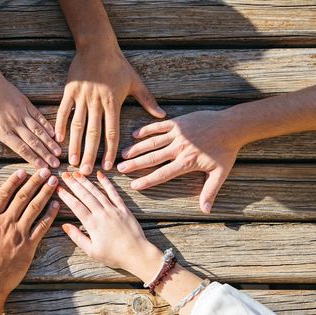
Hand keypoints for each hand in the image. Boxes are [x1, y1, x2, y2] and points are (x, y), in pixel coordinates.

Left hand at [0, 65, 60, 167]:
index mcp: (2, 131)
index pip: (21, 148)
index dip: (33, 158)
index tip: (42, 167)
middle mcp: (14, 124)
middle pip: (33, 142)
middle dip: (46, 154)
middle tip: (56, 164)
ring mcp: (21, 113)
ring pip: (39, 130)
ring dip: (49, 142)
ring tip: (58, 152)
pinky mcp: (25, 103)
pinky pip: (39, 117)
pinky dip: (47, 126)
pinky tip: (54, 134)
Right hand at [0, 168, 59, 312]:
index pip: (3, 194)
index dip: (13, 181)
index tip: (22, 171)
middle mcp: (6, 223)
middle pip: (22, 197)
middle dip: (34, 182)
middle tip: (44, 170)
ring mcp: (19, 233)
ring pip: (34, 208)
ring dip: (44, 193)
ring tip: (52, 181)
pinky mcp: (29, 245)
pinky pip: (42, 226)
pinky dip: (50, 215)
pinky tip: (57, 204)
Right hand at [55, 47, 164, 174]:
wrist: (97, 46)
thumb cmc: (117, 64)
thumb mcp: (135, 82)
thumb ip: (148, 100)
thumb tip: (163, 115)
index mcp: (112, 103)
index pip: (112, 132)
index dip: (110, 151)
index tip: (108, 167)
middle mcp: (96, 103)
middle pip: (93, 133)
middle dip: (90, 154)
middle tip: (86, 171)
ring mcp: (81, 98)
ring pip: (77, 125)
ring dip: (74, 145)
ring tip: (72, 161)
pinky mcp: (69, 92)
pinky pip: (63, 111)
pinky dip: (60, 125)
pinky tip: (58, 139)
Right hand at [58, 171, 162, 283]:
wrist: (136, 253)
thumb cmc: (113, 255)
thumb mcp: (91, 251)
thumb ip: (77, 237)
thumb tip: (65, 226)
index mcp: (92, 224)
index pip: (76, 206)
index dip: (66, 196)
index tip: (58, 188)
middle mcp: (101, 214)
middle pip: (84, 195)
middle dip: (74, 184)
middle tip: (64, 175)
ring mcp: (113, 209)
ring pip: (97, 192)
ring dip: (86, 181)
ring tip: (77, 173)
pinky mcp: (123, 208)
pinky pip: (113, 193)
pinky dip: (106, 183)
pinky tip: (100, 175)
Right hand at [118, 110, 242, 212]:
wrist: (232, 125)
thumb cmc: (226, 150)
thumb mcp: (220, 173)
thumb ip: (210, 192)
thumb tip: (206, 211)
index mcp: (187, 162)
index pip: (163, 173)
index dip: (147, 180)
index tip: (134, 185)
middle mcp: (178, 148)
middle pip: (152, 158)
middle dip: (135, 164)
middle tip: (119, 169)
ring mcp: (177, 134)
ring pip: (152, 142)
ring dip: (136, 148)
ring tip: (123, 154)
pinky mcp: (177, 123)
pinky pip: (158, 127)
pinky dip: (146, 130)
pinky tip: (134, 135)